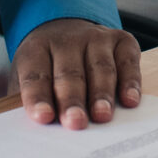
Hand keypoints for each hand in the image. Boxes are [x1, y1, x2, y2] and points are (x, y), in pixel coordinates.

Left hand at [14, 16, 140, 130]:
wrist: (67, 29)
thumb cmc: (48, 66)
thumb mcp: (27, 76)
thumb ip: (32, 100)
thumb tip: (42, 127)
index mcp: (36, 49)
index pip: (36, 76)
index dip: (38, 97)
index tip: (44, 117)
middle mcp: (67, 40)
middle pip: (70, 73)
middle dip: (73, 99)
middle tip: (76, 122)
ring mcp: (96, 38)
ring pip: (100, 68)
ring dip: (101, 93)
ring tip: (102, 115)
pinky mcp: (121, 40)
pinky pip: (127, 61)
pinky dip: (130, 81)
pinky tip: (130, 100)